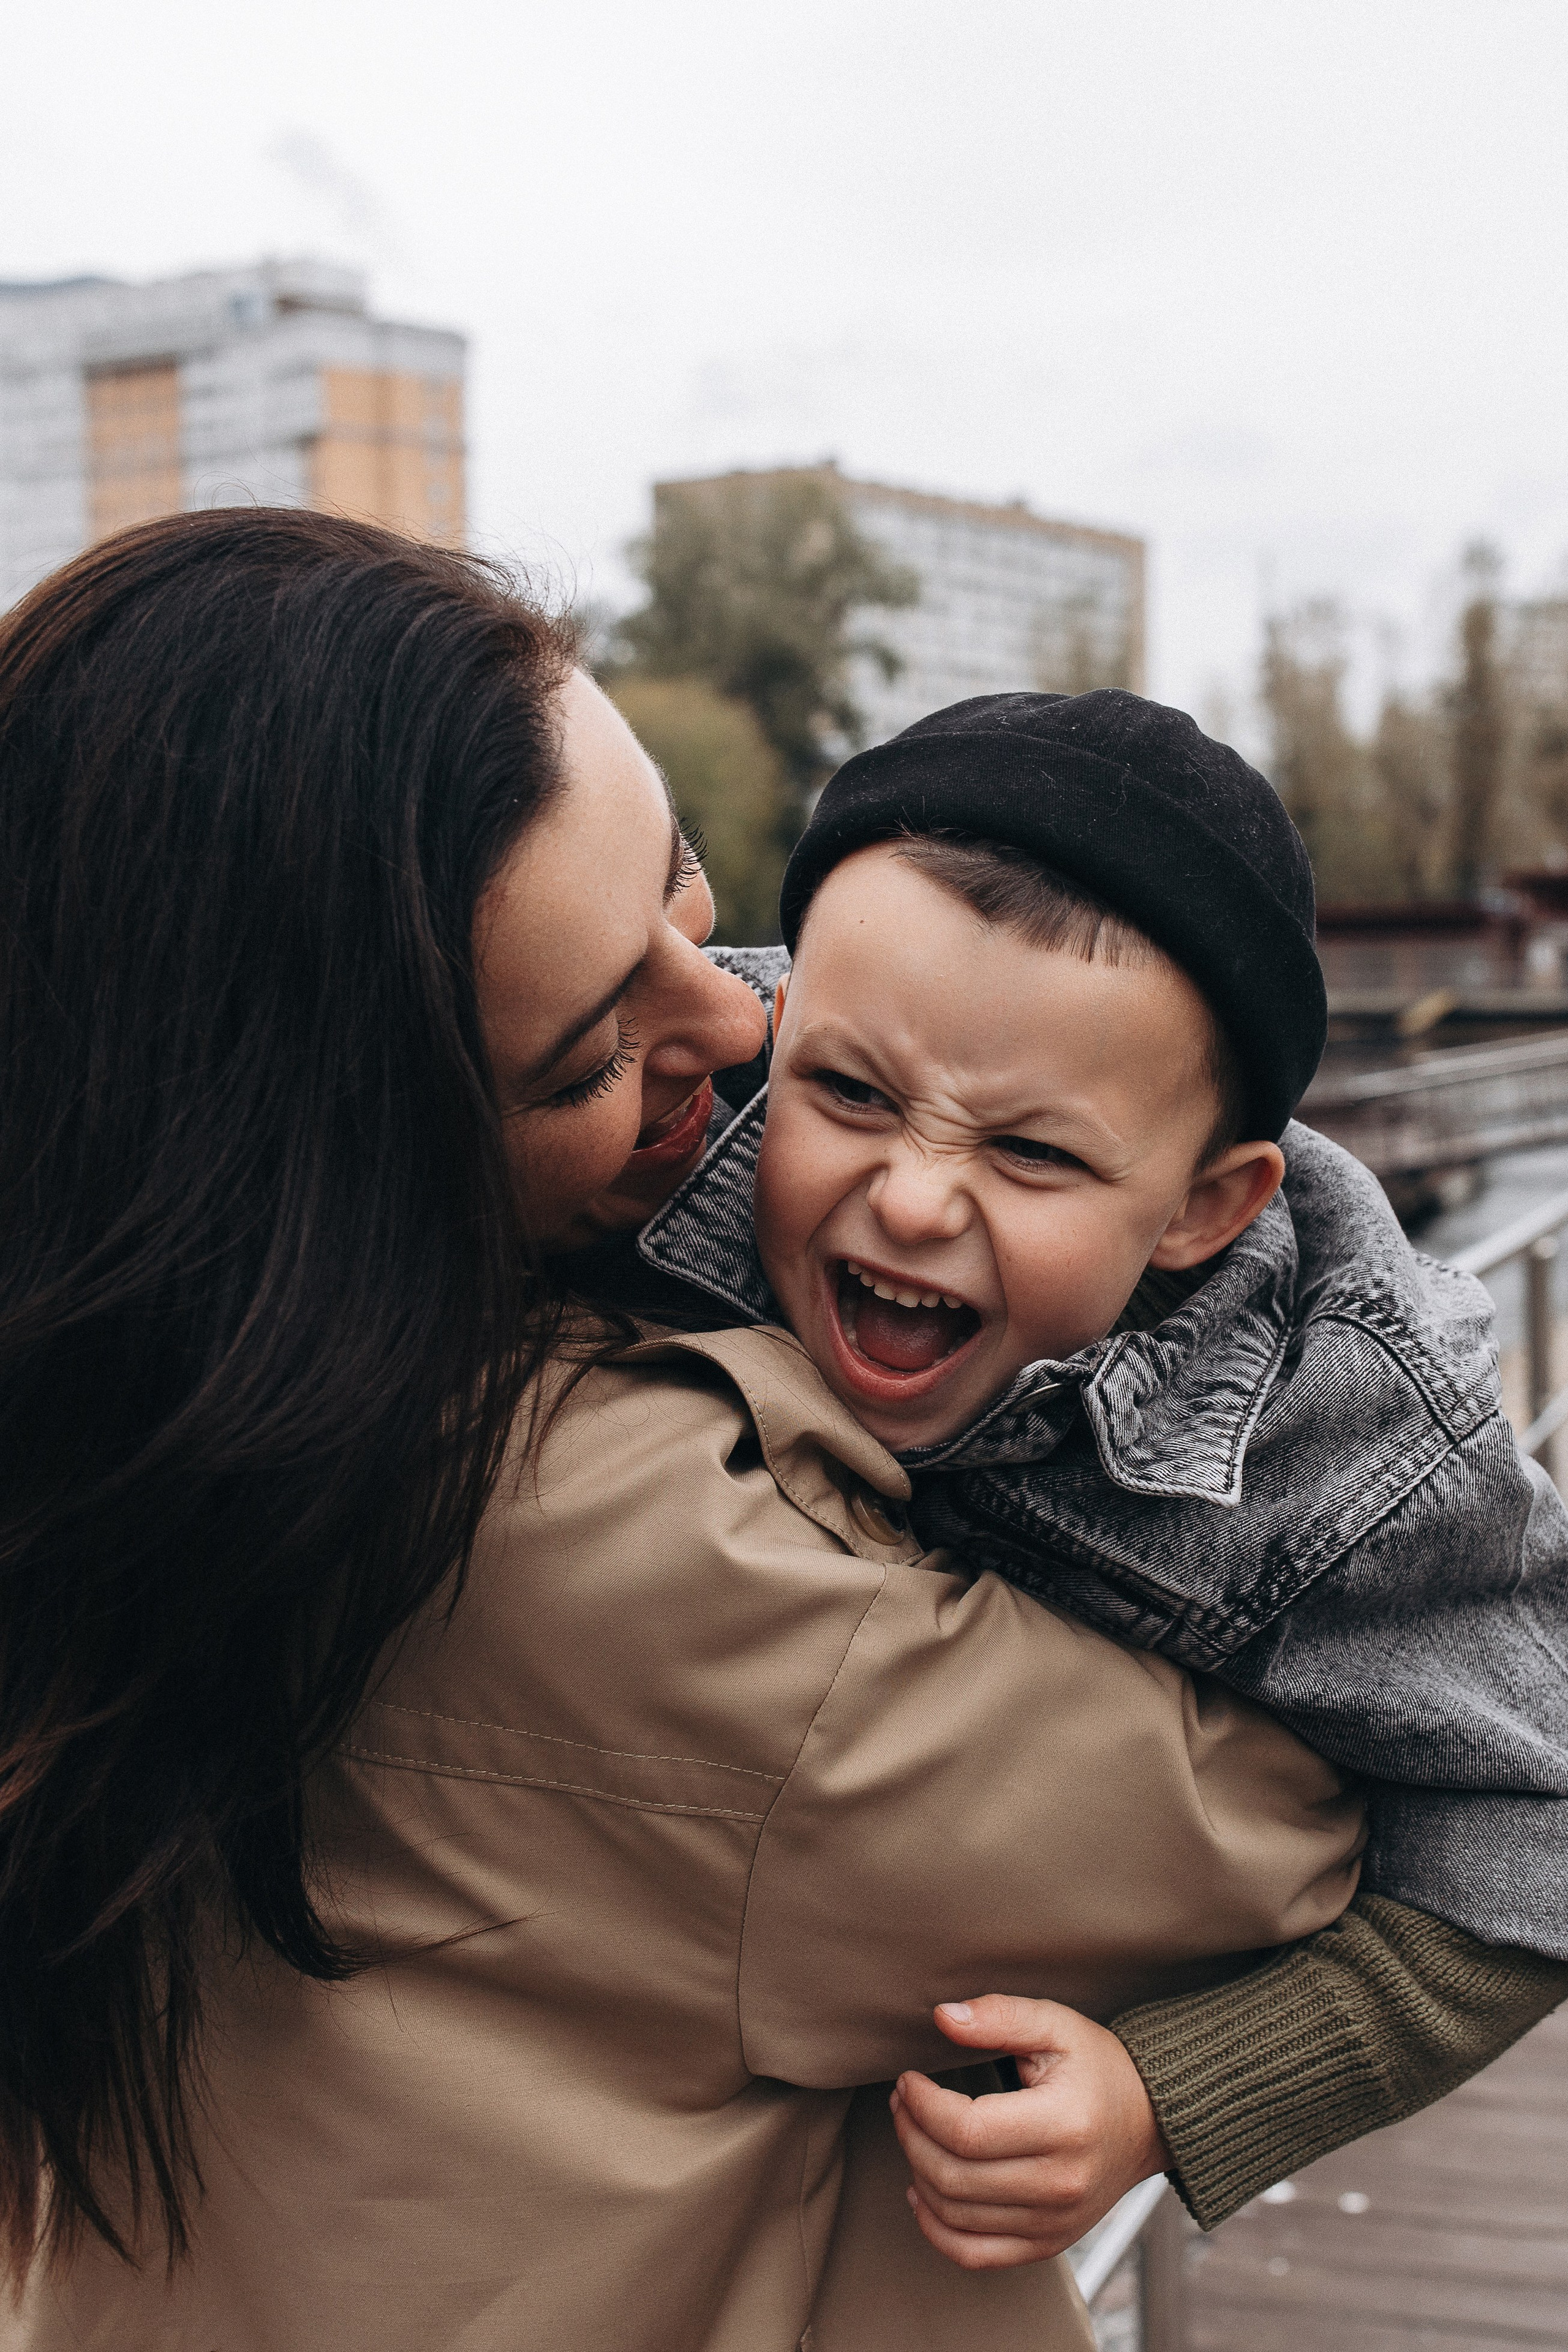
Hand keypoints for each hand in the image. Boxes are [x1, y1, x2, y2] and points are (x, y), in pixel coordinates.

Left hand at [889, 1994, 1170, 2270]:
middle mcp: (1061, 2184)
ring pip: (956, 2215)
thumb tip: (943, 2017)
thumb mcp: (1056, 2025)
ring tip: (912, 2132)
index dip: (922, 2105)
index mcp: (1064, 2126)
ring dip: (918, 2172)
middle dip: (911, 2134)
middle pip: (954, 2175)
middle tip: (903, 2101)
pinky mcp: (1048, 2243)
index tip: (909, 2080)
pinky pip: (976, 2255)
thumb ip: (1000, 2015)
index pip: (967, 2130)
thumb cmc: (1098, 2068)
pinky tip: (922, 2192)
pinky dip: (937, 2230)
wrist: (1148, 2121)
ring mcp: (1055, 2222)